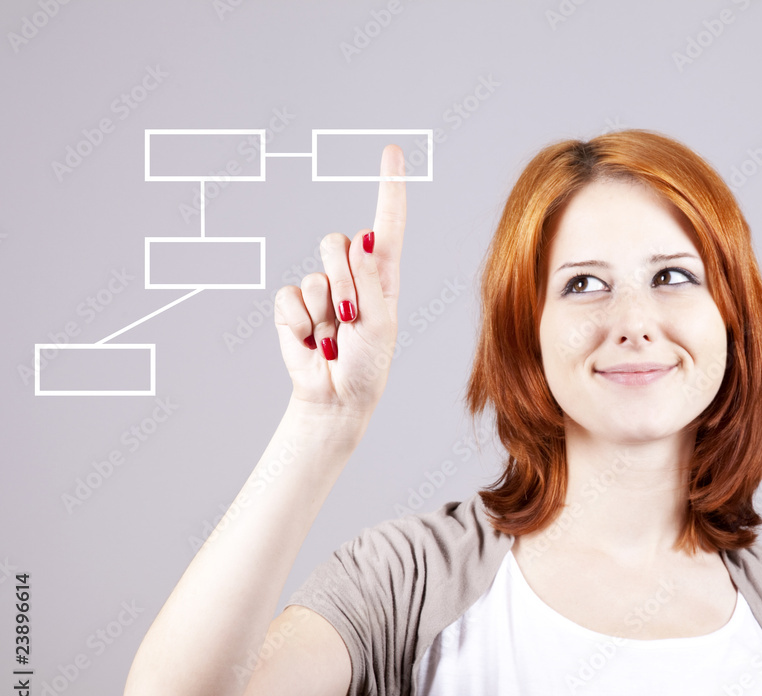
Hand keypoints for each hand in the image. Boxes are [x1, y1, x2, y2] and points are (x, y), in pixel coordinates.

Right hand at [273, 145, 405, 421]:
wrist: (336, 397)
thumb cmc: (368, 364)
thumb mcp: (380, 324)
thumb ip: (371, 281)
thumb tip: (361, 239)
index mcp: (383, 275)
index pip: (387, 225)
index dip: (388, 188)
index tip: (392, 151)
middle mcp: (352, 274)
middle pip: (338, 242)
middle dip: (344, 280)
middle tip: (351, 317)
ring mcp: (321, 289)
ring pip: (315, 274)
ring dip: (325, 309)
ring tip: (335, 336)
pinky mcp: (294, 305)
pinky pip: (289, 295)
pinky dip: (300, 322)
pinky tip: (313, 341)